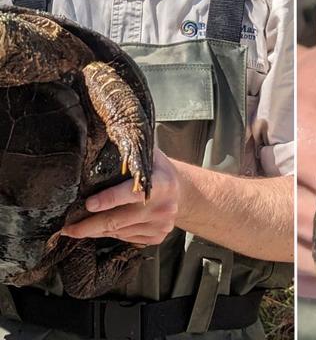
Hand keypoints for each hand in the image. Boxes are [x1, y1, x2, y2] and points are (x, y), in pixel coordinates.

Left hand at [62, 147, 181, 245]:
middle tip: (66, 228)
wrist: (184, 192)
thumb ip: (128, 152)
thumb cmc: (158, 170)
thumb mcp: (148, 156)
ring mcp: (161, 224)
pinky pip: (127, 239)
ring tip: (77, 228)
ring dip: (96, 230)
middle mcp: (163, 207)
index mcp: (162, 184)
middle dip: (88, 225)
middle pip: (118, 220)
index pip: (132, 193)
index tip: (88, 204)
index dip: (109, 199)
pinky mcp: (158, 236)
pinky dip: (111, 235)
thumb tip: (98, 140)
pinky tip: (103, 228)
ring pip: (119, 232)